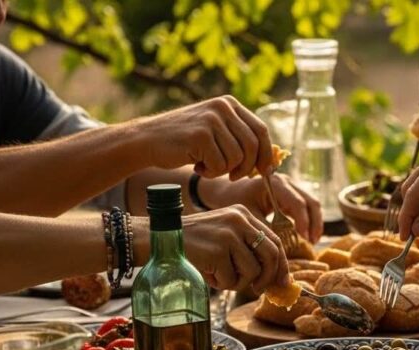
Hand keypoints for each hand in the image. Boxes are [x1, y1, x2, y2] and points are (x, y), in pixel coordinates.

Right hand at [138, 96, 272, 179]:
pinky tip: (196, 166)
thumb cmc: (184, 142)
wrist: (146, 140)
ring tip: (207, 166)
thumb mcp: (215, 131)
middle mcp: (223, 107)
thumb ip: (239, 138)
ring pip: (237, 158)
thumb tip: (272, 159)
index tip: (264, 172)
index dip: (265, 155)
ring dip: (224, 171)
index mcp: (230, 104)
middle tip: (232, 176)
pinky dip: (211, 173)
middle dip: (247, 168)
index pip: (261, 131)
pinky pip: (220, 165)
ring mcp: (211, 120)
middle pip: (253, 146)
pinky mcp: (200, 135)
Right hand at [182, 205, 289, 293]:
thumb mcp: (225, 237)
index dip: (282, 264)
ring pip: (252, 271)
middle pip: (271, 255)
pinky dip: (221, 283)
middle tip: (257, 289)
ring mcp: (228, 235)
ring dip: (238, 282)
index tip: (284, 282)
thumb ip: (248, 250)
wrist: (160, 238)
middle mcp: (239, 220)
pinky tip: (207, 273)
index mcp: (244, 214)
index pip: (275, 240)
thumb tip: (275, 279)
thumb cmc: (195, 244)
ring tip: (220, 276)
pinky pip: (231, 279)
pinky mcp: (217, 250)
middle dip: (268, 277)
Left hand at [207, 174, 322, 242]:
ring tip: (312, 241)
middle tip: (312, 242)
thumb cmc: (234, 201)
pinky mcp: (291, 195)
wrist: (227, 190)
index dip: (304, 222)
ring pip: (312, 204)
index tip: (304, 239)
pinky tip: (307, 236)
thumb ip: (265, 229)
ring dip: (314, 223)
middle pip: (310, 202)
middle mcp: (287, 182)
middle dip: (314, 223)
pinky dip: (309, 221)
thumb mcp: (249, 216)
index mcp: (275, 184)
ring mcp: (291, 187)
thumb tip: (281, 247)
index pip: (298, 203)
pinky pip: (306, 207)